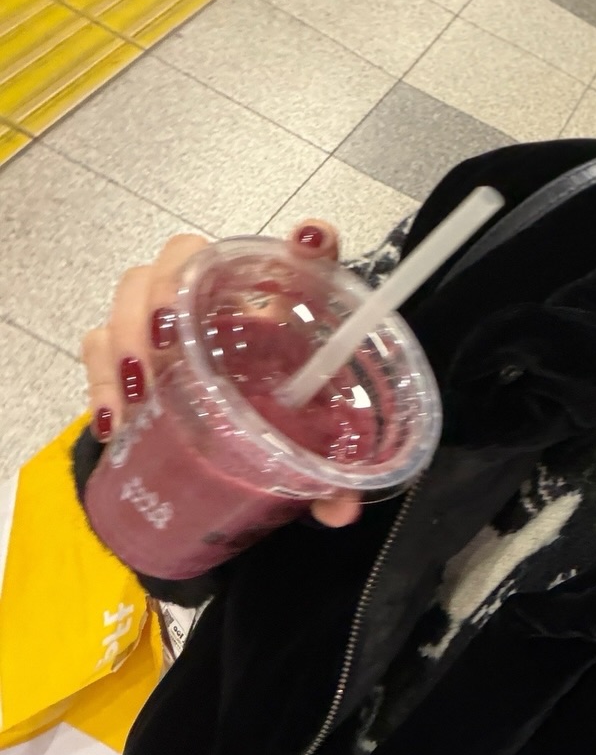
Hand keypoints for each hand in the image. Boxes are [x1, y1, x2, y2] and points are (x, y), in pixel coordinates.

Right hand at [81, 221, 361, 529]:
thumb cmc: (271, 423)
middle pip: (184, 255)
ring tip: (137, 386)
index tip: (314, 242)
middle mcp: (219, 300)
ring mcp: (166, 318)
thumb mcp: (303, 447)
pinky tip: (114, 420)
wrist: (219, 441)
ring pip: (131, 290)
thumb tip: (338, 511)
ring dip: (127, 334)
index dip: (311, 245)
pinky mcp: (127, 347)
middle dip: (166, 289)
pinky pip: (99, 341)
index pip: (302, 258)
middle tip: (168, 342)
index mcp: (278, 310)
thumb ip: (329, 475)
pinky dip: (101, 380)